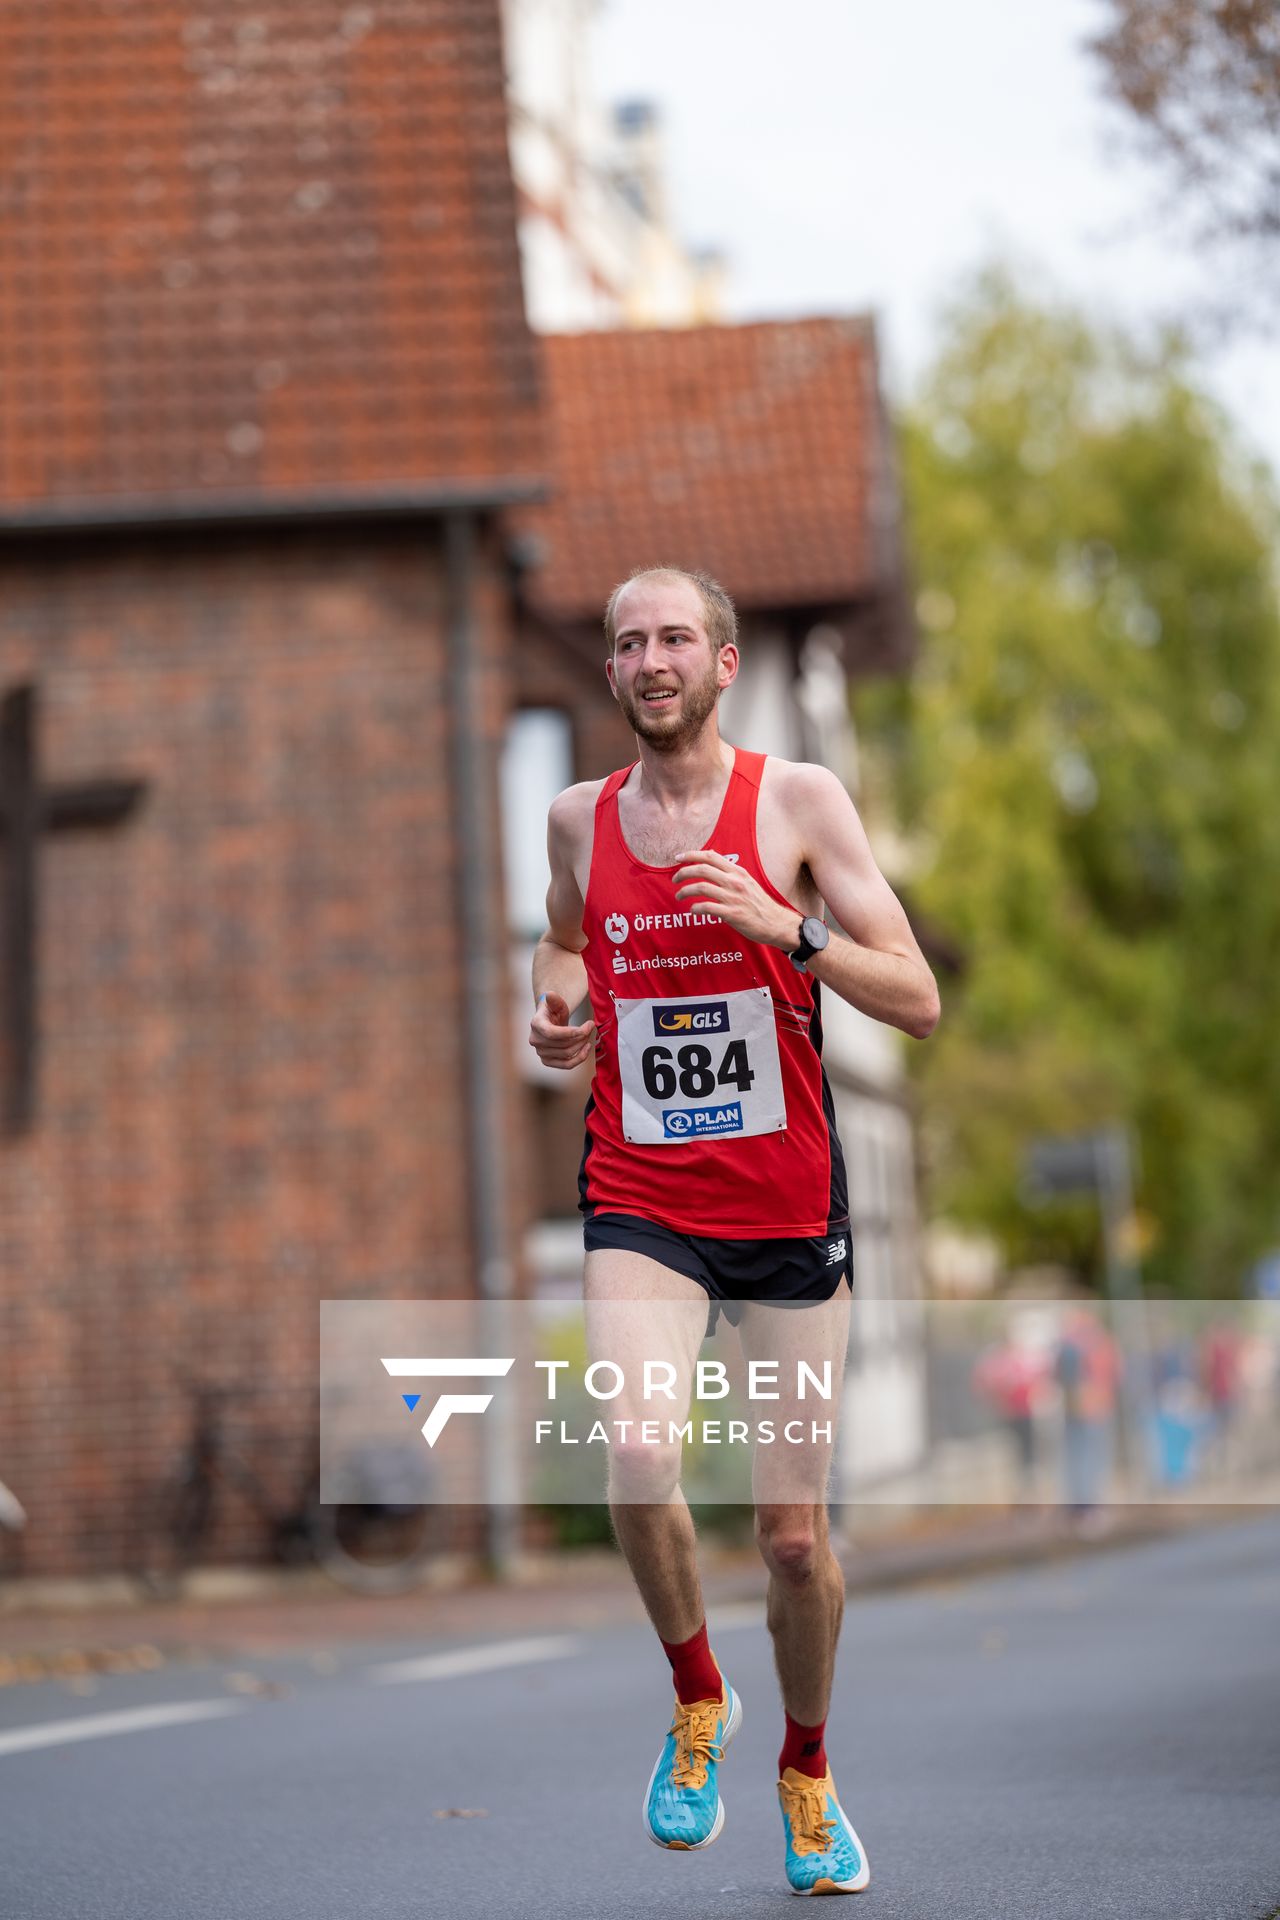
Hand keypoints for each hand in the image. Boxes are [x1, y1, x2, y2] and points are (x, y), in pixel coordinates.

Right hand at [529, 991, 595, 1070]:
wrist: (550, 1022)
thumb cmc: (553, 1011)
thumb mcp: (555, 1002)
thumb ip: (554, 999)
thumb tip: (549, 995)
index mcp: (536, 1024)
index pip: (552, 1033)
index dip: (571, 1032)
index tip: (588, 1026)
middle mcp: (535, 1040)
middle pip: (563, 1045)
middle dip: (581, 1036)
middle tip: (590, 1027)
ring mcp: (540, 1053)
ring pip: (567, 1054)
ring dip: (582, 1045)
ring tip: (588, 1035)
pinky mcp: (547, 1061)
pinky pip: (566, 1065)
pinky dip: (579, 1058)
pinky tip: (586, 1048)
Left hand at [672, 850, 796, 948]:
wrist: (776, 923)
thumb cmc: (759, 904)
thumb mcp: (747, 882)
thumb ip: (730, 874)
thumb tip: (710, 864)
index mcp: (737, 872)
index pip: (711, 856)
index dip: (692, 855)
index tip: (678, 858)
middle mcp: (735, 881)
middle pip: (701, 869)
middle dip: (682, 872)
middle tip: (674, 880)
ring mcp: (733, 897)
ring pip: (701, 887)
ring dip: (685, 891)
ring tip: (679, 896)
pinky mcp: (732, 914)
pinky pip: (707, 907)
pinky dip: (695, 908)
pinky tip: (693, 910)